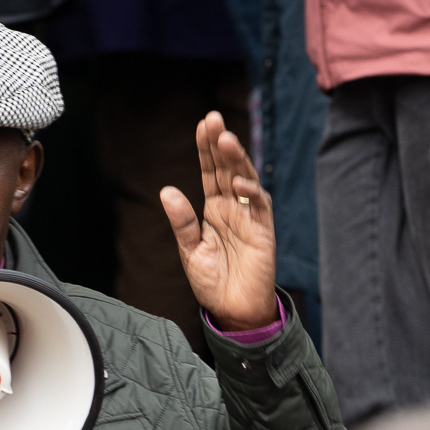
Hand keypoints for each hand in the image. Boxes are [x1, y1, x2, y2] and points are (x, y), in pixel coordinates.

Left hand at [160, 111, 278, 330]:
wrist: (233, 311)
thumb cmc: (212, 282)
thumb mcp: (190, 251)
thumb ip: (182, 222)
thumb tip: (166, 190)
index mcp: (214, 209)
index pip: (211, 172)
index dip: (207, 149)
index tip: (202, 124)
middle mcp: (233, 207)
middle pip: (227, 169)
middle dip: (220, 144)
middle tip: (213, 119)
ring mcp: (250, 217)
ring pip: (245, 179)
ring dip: (237, 159)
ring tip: (225, 139)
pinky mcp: (263, 231)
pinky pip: (259, 206)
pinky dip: (251, 192)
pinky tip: (238, 183)